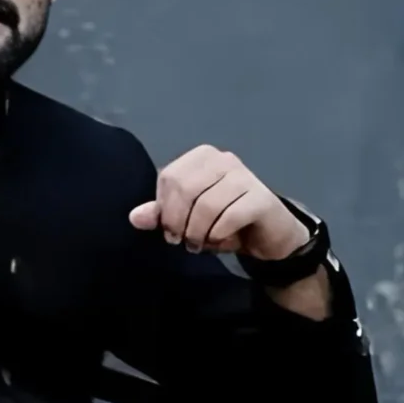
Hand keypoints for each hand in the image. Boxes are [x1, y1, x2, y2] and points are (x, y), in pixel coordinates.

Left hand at [129, 144, 310, 260]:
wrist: (268, 235)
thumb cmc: (226, 223)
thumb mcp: (189, 220)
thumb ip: (162, 215)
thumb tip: (135, 217)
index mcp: (202, 158)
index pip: (169, 177)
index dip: (164, 209)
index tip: (170, 231)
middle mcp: (224, 160)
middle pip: (185, 188)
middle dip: (178, 221)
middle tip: (183, 241)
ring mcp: (245, 176)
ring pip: (206, 205)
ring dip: (198, 232)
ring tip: (200, 244)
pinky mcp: (261, 197)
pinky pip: (230, 216)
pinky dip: (219, 234)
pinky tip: (219, 241)